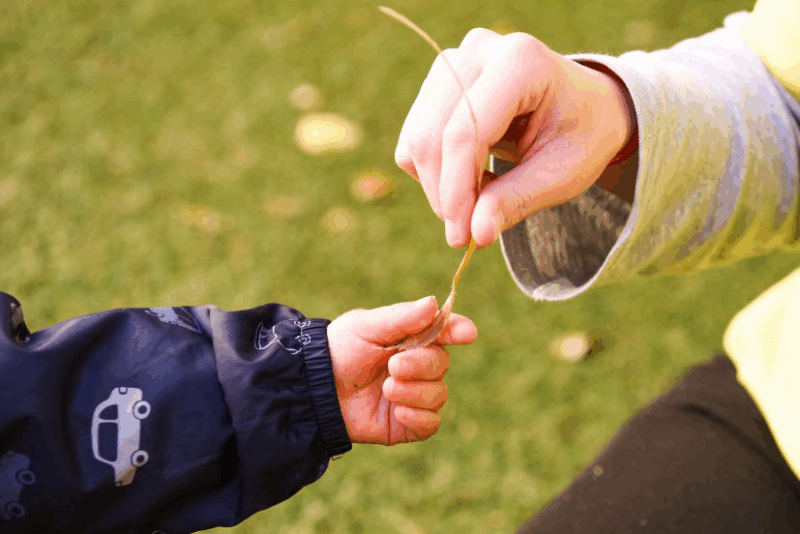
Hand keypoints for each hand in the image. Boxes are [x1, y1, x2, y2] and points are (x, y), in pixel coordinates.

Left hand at [327, 296, 476, 444]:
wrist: (314, 390)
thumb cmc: (338, 351)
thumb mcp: (365, 327)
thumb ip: (400, 317)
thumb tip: (433, 303)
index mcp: (410, 338)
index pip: (445, 331)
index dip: (458, 330)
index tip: (467, 334)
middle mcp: (417, 366)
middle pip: (442, 364)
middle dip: (420, 365)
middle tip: (393, 366)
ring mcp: (413, 396)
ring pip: (439, 395)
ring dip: (412, 392)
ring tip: (385, 389)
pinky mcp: (408, 424)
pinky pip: (431, 423)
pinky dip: (416, 416)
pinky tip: (395, 411)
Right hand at [394, 28, 634, 247]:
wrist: (584, 107)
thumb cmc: (581, 136)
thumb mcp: (563, 174)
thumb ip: (518, 200)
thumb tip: (476, 234)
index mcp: (520, 62)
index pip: (465, 131)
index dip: (456, 189)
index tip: (462, 237)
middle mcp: (480, 50)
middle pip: (432, 135)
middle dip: (444, 194)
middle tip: (467, 233)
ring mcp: (452, 63)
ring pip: (416, 139)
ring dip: (438, 186)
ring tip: (481, 199)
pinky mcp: (437, 83)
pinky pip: (413, 141)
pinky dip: (433, 173)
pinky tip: (471, 176)